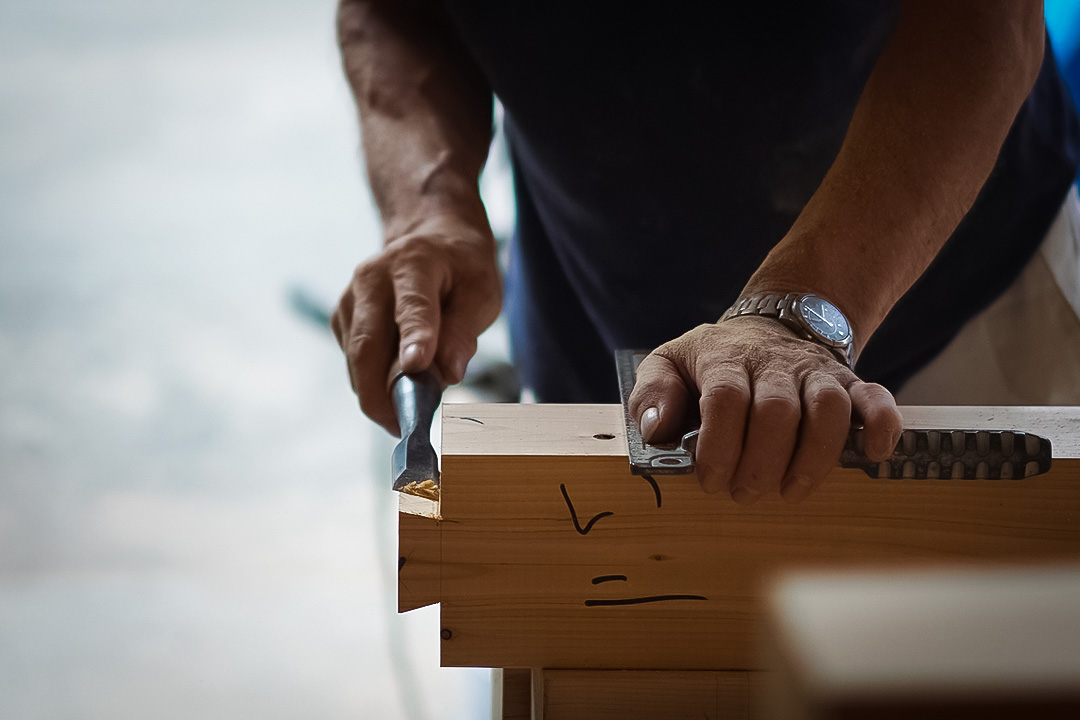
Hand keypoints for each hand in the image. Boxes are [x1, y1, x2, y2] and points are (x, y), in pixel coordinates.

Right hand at [331, 214, 501, 434]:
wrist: (429, 240)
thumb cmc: (461, 270)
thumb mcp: (482, 292)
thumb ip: (464, 331)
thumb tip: (448, 373)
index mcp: (413, 263)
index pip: (413, 307)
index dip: (414, 339)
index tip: (417, 369)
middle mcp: (372, 279)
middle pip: (368, 345)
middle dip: (382, 393)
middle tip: (406, 427)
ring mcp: (350, 300)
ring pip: (356, 362)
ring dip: (379, 395)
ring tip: (409, 413)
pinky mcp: (342, 321)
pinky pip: (354, 364)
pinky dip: (374, 384)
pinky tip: (398, 387)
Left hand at [628, 317, 901, 503]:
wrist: (768, 326)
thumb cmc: (712, 362)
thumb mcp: (669, 364)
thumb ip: (652, 394)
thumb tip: (655, 431)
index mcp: (726, 359)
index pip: (726, 398)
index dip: (719, 445)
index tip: (711, 480)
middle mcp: (775, 363)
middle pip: (776, 410)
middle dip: (760, 462)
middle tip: (745, 493)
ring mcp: (816, 371)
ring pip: (828, 408)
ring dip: (814, 458)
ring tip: (791, 491)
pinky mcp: (850, 382)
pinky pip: (876, 398)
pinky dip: (882, 426)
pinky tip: (873, 456)